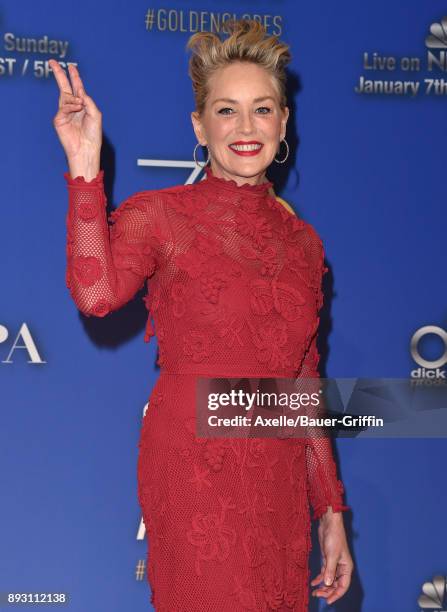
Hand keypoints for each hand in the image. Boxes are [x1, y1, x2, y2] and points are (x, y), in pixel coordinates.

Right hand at [49, 60, 101, 179]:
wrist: (86, 149)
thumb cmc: (93, 135)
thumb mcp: (96, 115)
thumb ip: (88, 101)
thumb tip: (79, 92)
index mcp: (82, 106)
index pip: (77, 88)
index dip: (74, 77)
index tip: (71, 66)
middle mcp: (73, 108)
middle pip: (64, 87)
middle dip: (60, 74)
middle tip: (53, 62)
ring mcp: (64, 113)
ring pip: (65, 96)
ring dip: (74, 98)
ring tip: (80, 106)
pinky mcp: (58, 120)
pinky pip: (64, 106)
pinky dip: (71, 106)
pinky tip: (77, 108)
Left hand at [310, 509, 353, 604]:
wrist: (328, 524)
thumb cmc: (334, 538)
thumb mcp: (331, 555)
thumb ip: (329, 570)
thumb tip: (327, 584)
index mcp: (347, 568)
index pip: (343, 586)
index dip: (336, 595)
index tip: (328, 602)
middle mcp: (341, 568)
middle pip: (335, 585)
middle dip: (327, 592)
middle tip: (317, 595)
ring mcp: (333, 564)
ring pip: (329, 580)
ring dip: (323, 587)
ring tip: (314, 592)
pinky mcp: (327, 560)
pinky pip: (324, 573)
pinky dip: (319, 579)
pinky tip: (313, 582)